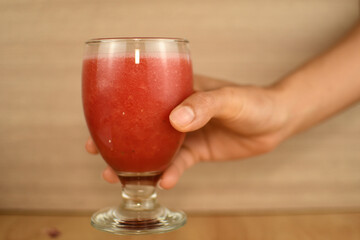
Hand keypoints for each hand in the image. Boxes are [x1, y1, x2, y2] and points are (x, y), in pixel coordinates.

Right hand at [85, 75, 288, 188]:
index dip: (119, 108)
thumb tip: (175, 120)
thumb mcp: (230, 99)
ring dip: (137, 162)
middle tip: (96, 152)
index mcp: (180, 90)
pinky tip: (164, 183)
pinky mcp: (197, 150)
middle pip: (142, 125)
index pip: (143, 96)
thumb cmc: (254, 101)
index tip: (97, 122)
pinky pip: (178, 163)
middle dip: (119, 138)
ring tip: (116, 176)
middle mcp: (178, 111)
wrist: (276, 121)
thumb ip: (204, 105)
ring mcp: (186, 132)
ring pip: (155, 148)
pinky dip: (169, 173)